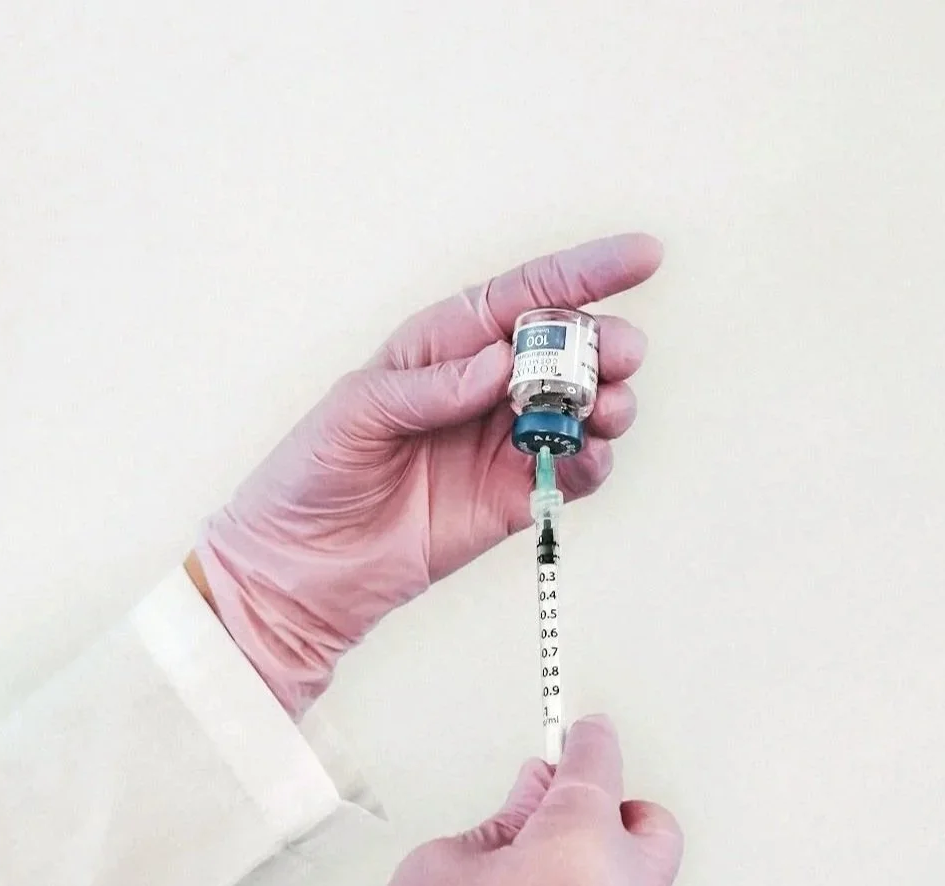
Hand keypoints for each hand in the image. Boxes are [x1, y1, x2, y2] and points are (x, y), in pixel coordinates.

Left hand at [192, 235, 662, 715]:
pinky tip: (588, 457)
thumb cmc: (311, 477)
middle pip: (565, 352)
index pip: (524, 297)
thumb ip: (429, 387)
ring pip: (580, 410)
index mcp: (443, 347)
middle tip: (620, 357)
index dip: (586, 274)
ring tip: (607, 411)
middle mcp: (481, 389)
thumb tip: (498, 364)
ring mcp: (500, 444)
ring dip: (607, 403)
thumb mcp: (355, 413)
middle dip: (602, 346)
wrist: (302, 570)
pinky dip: (591, 462)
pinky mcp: (511, 498)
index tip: (642, 257)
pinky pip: (570, 472)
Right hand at [277, 716, 683, 885]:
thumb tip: (536, 798)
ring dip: (609, 883)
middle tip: (559, 822)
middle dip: (612, 816)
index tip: (583, 734)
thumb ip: (505, 825)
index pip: (600, 772)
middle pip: (652, 831)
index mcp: (577, 856)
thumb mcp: (440, 870)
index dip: (588, 743)